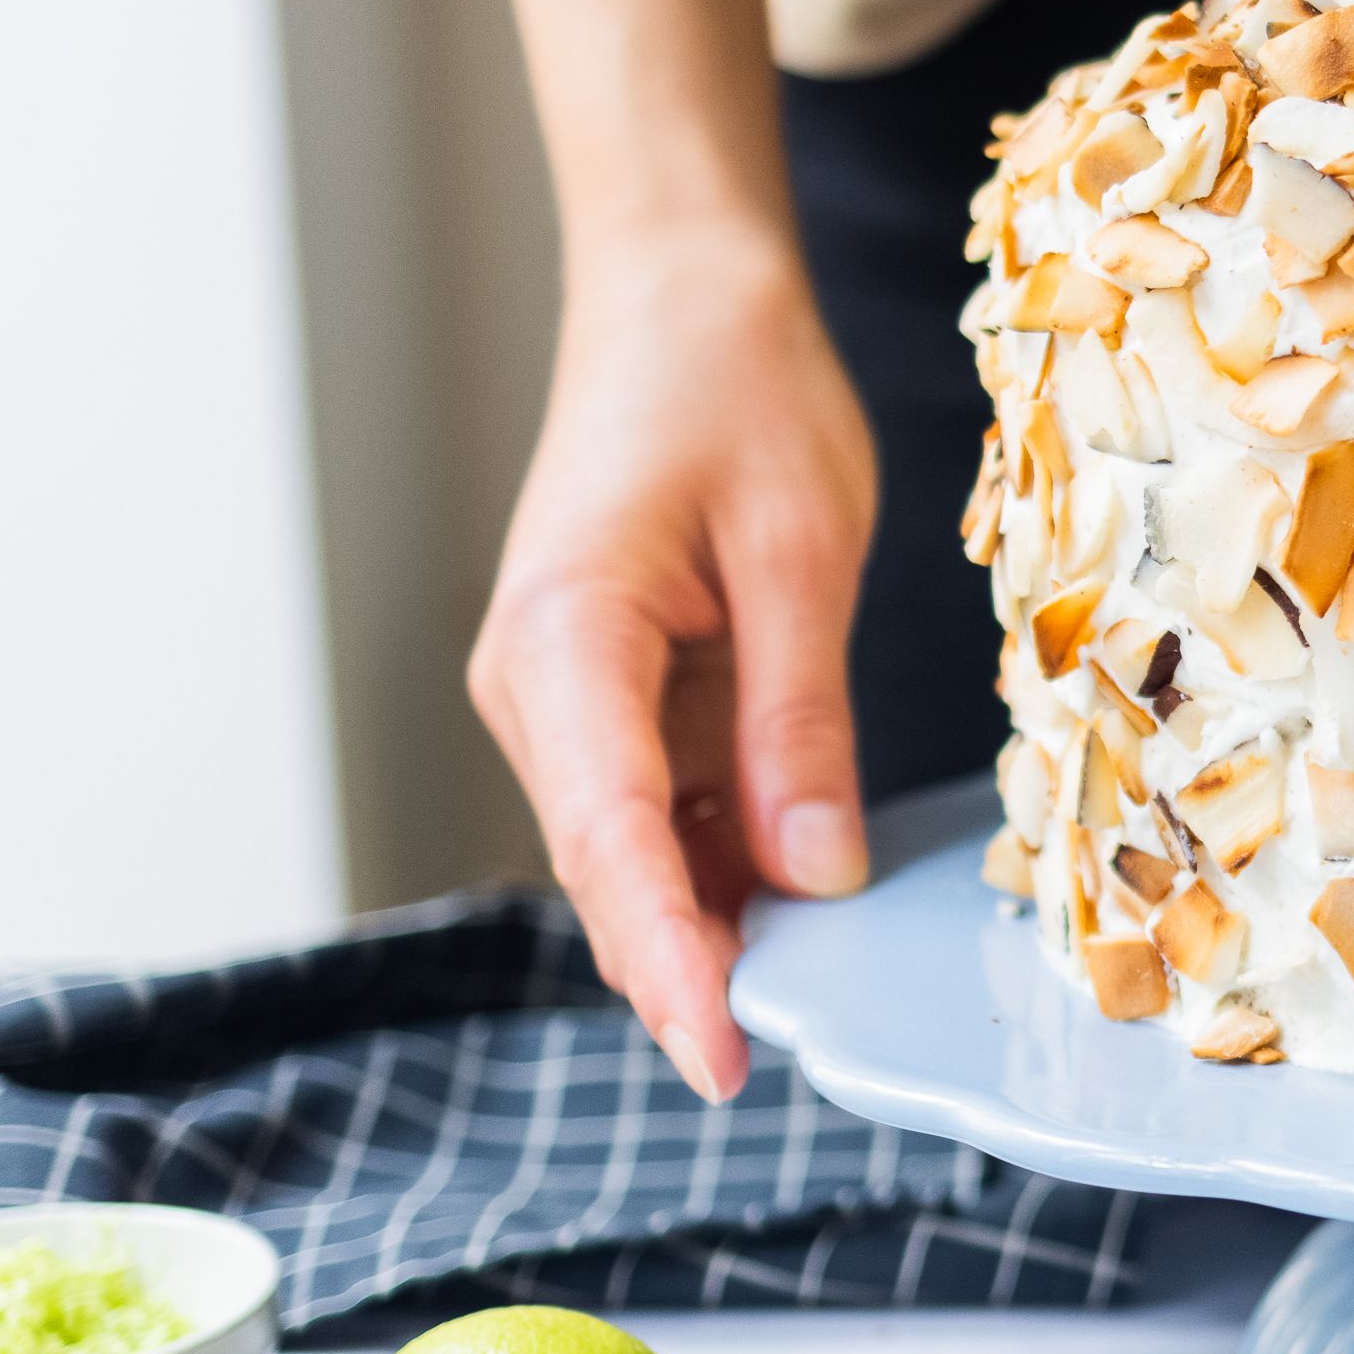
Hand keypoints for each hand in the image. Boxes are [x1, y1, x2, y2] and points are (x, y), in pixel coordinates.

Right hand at [469, 232, 878, 1096]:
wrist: (678, 292)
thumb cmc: (736, 385)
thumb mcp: (802, 547)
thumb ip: (802, 718)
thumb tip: (814, 872)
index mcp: (565, 642)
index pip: (611, 842)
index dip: (669, 963)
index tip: (719, 1059)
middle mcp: (538, 687)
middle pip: (613, 867)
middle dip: (690, 967)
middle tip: (781, 1060)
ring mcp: (566, 697)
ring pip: (639, 848)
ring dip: (715, 916)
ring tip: (814, 986)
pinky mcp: (612, 693)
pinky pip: (665, 801)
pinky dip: (726, 854)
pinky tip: (799, 886)